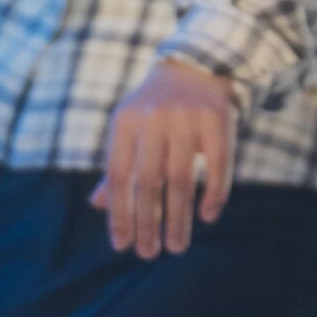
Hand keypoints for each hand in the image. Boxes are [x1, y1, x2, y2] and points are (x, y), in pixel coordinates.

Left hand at [85, 57, 235, 258]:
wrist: (199, 62)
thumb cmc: (156, 105)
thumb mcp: (130, 127)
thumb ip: (118, 163)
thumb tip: (98, 205)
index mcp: (125, 122)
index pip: (118, 176)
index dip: (119, 213)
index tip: (122, 245)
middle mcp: (154, 119)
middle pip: (148, 182)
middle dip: (148, 223)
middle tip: (149, 253)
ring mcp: (188, 117)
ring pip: (181, 178)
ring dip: (178, 218)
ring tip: (177, 246)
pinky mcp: (218, 118)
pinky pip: (218, 164)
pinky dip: (214, 193)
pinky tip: (208, 216)